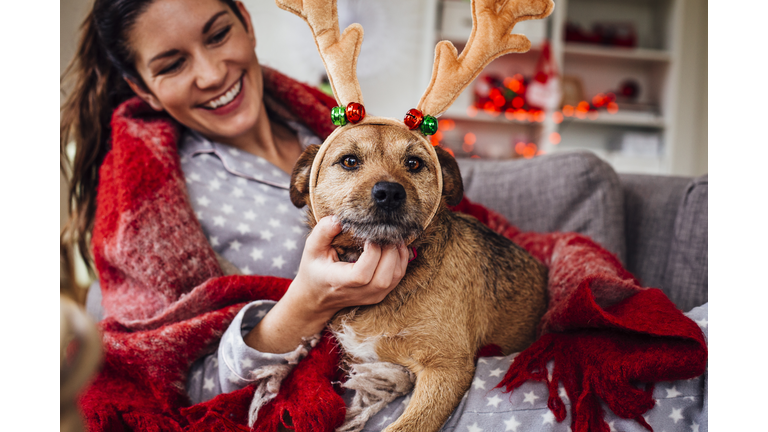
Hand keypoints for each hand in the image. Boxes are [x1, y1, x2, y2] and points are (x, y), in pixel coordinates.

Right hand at [244, 216, 408, 352]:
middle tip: (385, 231)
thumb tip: (339, 219)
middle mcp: (359, 293)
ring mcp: (373, 296)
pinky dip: (401, 259)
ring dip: (398, 253)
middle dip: (389, 249)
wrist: (317, 298)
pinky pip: (398, 276)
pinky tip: (395, 245)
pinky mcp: (381, 294)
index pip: (363, 274)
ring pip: (396, 276)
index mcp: (340, 282)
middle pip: (385, 276)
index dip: (372, 252)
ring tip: (391, 236)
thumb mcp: (312, 250)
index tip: (369, 234)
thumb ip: (323, 232)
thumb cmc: (315, 270)